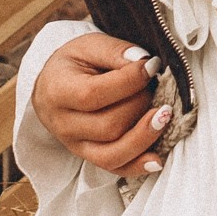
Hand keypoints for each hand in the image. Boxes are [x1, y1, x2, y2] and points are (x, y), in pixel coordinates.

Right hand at [31, 32, 171, 176]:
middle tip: (153, 86)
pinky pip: (115, 169)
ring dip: (145, 136)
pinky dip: (138, 166)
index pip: (94, 94)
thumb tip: (145, 61)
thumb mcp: (87, 46)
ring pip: (113, 154)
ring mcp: (76, 146)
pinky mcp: (89, 157)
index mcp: (58, 92)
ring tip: (165, 116)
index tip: (152, 65)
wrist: (51, 89)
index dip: (129, 81)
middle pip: (108, 125)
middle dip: (139, 105)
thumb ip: (114, 51)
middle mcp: (64, 125)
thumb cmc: (72, 65)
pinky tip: (157, 158)